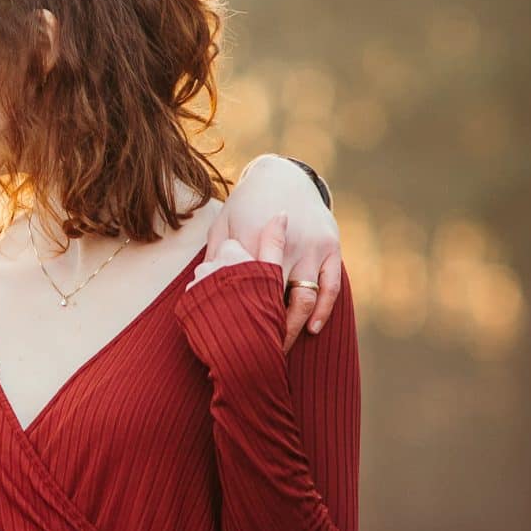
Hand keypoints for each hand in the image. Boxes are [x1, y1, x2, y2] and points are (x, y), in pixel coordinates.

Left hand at [210, 155, 342, 346]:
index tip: (233, 343)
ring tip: (281, 347)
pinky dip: (323, 309)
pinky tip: (312, 328)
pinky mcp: (330, 247)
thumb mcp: (223, 223)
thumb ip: (214, 255)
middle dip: (268, 330)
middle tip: (258, 356)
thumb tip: (200, 288)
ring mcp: (310, 247)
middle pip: (275, 299)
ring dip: (293, 326)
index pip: (247, 288)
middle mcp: (285, 244)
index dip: (241, 318)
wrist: (284, 175)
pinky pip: (330, 285)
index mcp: (254, 240)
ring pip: (304, 297)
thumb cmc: (245, 205)